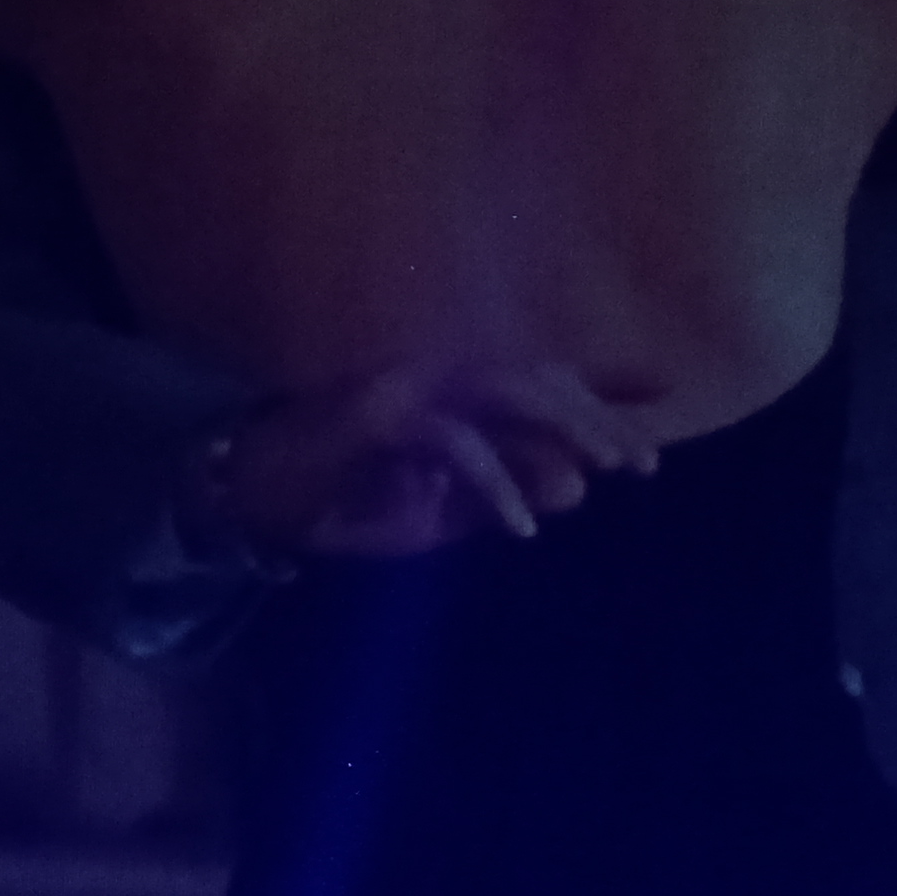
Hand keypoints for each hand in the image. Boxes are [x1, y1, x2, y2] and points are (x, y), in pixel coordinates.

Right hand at [217, 364, 669, 561]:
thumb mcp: (435, 513)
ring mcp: (407, 385)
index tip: (646, 453)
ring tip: (600, 477)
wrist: (249, 499)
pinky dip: (493, 481)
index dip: (599, 411)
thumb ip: (500, 497)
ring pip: (506, 391)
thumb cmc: (343, 501)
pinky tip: (521, 525)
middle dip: (595, 418)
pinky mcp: (376, 413)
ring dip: (560, 432)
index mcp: (455, 387)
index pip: (544, 383)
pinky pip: (451, 441)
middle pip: (538, 377)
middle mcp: (437, 370)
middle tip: (641, 465)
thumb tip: (577, 488)